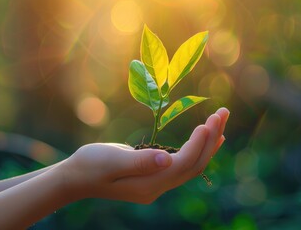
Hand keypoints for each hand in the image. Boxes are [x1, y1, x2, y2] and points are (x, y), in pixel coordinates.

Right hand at [60, 107, 228, 203]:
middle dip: (211, 139)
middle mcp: (158, 187)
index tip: (207, 122)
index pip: (183, 164)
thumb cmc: (90, 165)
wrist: (76, 178)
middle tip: (223, 113)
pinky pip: (183, 164)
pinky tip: (203, 137)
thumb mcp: (111, 161)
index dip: (198, 144)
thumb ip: (139, 161)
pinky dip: (196, 149)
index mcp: (149, 184)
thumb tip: (166, 159)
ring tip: (220, 122)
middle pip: (194, 165)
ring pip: (191, 165)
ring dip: (208, 143)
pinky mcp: (154, 175)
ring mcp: (157, 183)